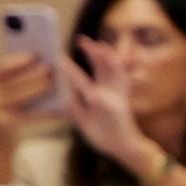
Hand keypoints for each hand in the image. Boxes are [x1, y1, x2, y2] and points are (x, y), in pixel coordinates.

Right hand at [0, 53, 54, 153]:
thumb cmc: (12, 114)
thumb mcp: (13, 96)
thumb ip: (24, 81)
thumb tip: (49, 66)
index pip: (2, 66)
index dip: (19, 59)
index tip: (37, 53)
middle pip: (12, 80)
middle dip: (31, 74)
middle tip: (50, 68)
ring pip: (17, 96)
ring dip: (35, 88)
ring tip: (53, 83)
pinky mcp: (3, 125)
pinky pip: (27, 117)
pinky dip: (44, 114)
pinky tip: (60, 111)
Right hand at [58, 37, 151, 170]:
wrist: (127, 145)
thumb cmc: (103, 137)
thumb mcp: (83, 124)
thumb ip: (72, 107)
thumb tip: (61, 92)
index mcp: (98, 102)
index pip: (80, 81)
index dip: (68, 69)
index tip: (58, 58)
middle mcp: (111, 94)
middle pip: (102, 68)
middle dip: (92, 52)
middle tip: (81, 40)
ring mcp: (120, 92)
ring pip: (115, 68)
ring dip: (106, 54)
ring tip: (96, 44)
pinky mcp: (125, 93)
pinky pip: (121, 74)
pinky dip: (115, 63)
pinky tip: (108, 55)